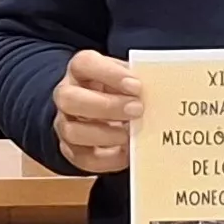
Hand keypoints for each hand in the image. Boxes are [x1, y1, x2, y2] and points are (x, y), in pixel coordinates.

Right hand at [51, 49, 140, 173]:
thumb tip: (159, 89)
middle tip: (138, 110)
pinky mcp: (71, 149)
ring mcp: (65, 123)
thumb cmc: (119, 89)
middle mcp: (67, 94)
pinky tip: (127, 153)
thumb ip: (137, 80)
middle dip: (106, 106)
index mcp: (80, 69)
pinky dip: (108, 159)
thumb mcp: (126, 77)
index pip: (85, 64)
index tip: (136, 86)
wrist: (105, 110)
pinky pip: (83, 158)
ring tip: (130, 135)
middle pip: (70, 99)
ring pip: (72, 131)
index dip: (109, 74)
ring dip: (104, 135)